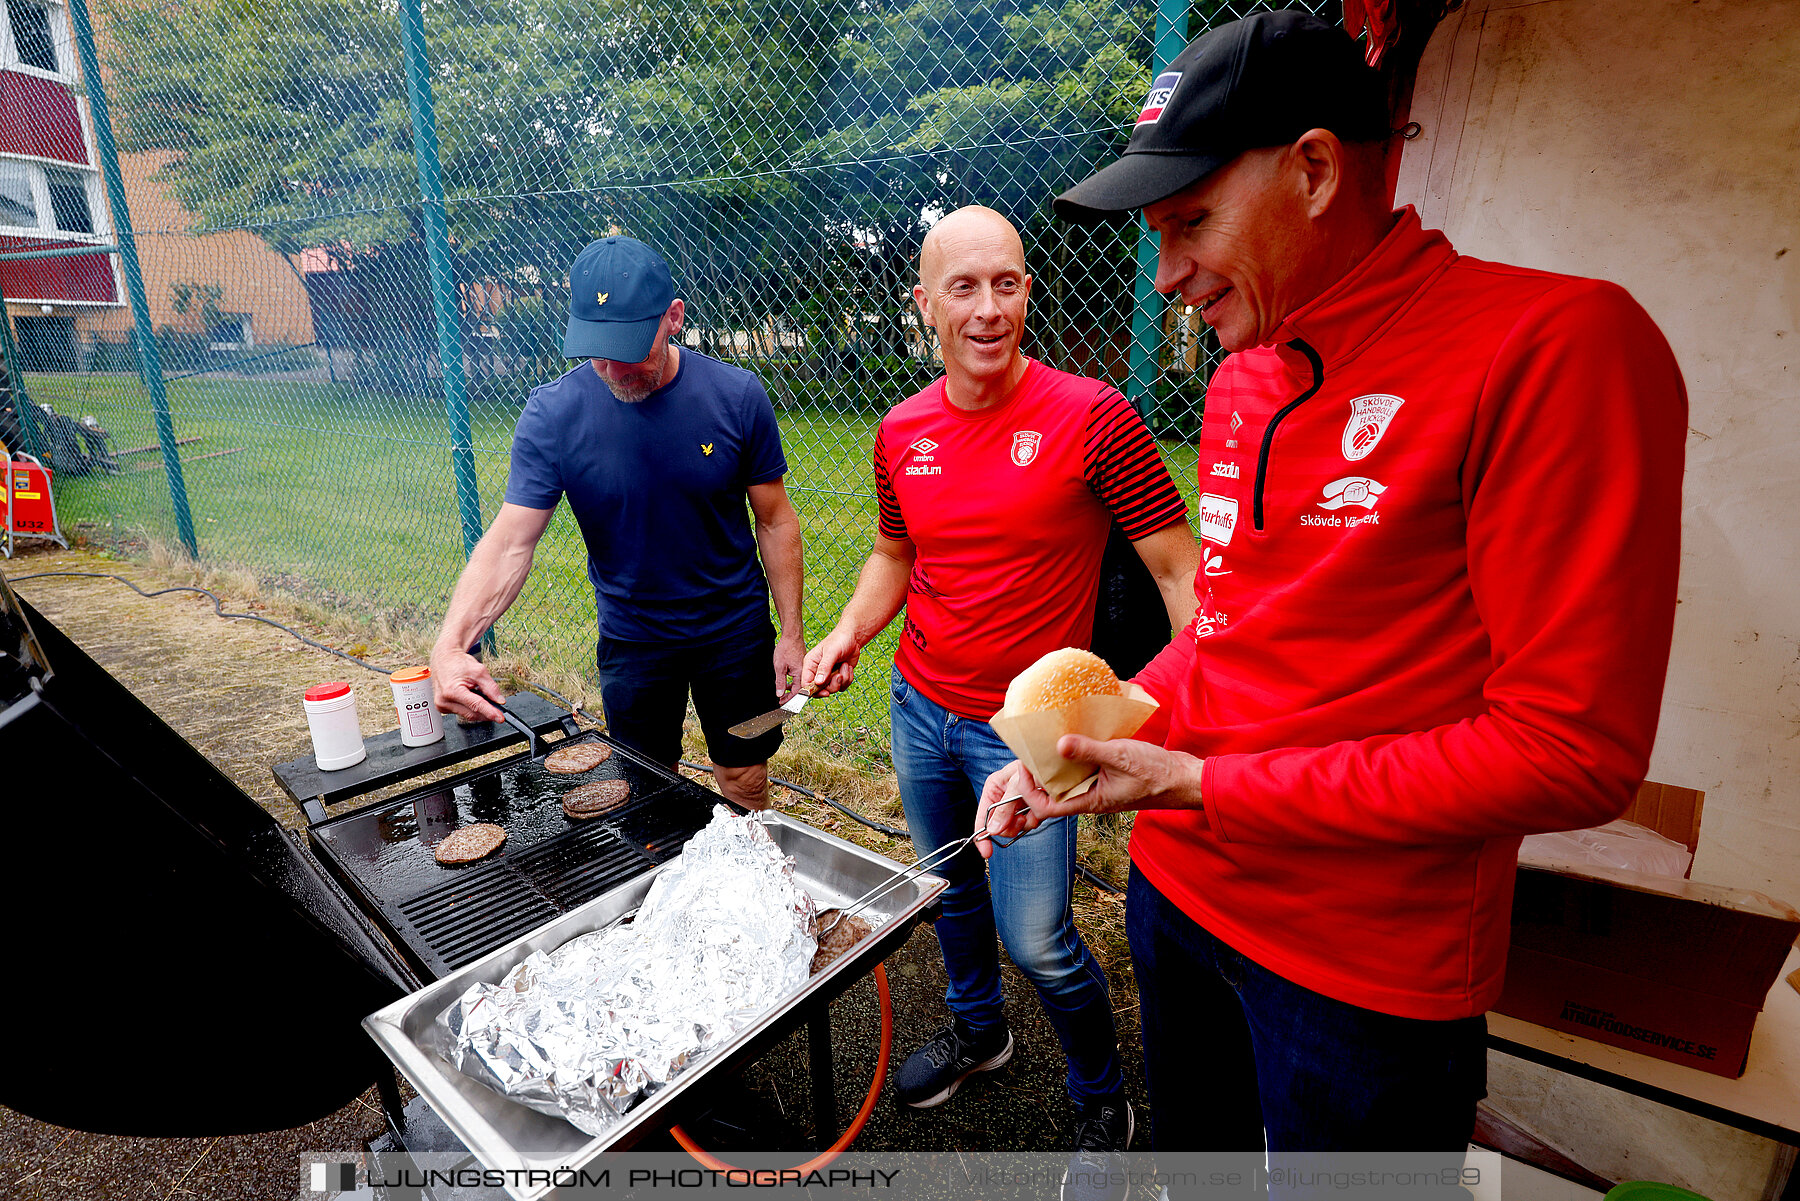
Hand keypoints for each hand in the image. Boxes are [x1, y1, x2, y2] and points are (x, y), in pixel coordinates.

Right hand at [430, 644, 506, 722]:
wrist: (444, 659)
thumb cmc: (458, 663)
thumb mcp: (479, 671)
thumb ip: (491, 687)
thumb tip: (499, 700)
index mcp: (452, 691)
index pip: (476, 705)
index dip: (490, 712)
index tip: (500, 718)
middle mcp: (444, 700)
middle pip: (472, 713)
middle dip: (487, 713)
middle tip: (498, 709)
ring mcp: (442, 705)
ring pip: (467, 715)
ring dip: (478, 711)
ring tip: (480, 696)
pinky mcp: (442, 707)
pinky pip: (461, 712)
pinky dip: (470, 708)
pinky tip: (471, 698)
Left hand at [773, 632, 807, 702]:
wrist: (791, 636)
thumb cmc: (786, 649)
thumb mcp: (779, 667)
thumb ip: (780, 682)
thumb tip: (780, 694)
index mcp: (801, 674)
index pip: (797, 693)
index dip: (789, 700)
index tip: (782, 703)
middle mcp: (805, 673)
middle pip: (800, 690)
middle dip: (790, 697)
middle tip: (782, 701)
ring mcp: (805, 669)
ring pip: (800, 684)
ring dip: (791, 690)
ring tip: (783, 694)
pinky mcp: (802, 666)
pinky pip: (799, 678)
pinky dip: (793, 683)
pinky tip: (787, 684)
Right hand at [801, 628, 859, 696]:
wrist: (853, 638)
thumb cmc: (839, 640)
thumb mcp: (831, 653)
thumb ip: (824, 667)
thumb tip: (818, 682)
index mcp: (810, 664)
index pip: (806, 684)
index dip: (814, 691)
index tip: (825, 692)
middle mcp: (817, 672)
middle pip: (820, 690)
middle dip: (833, 685)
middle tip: (839, 676)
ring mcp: (828, 675)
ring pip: (833, 689)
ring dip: (842, 680)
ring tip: (845, 666)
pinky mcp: (837, 677)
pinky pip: (842, 686)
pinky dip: (848, 678)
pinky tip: (848, 667)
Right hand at [975, 760, 1032, 858]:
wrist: (1063, 767)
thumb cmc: (1037, 766)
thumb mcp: (1017, 784)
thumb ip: (1004, 807)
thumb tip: (993, 830)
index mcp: (996, 785)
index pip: (983, 814)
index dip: (982, 834)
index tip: (987, 852)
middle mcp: (1005, 795)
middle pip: (998, 824)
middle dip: (1009, 827)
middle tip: (1020, 821)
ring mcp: (1018, 803)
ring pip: (1014, 826)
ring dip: (1024, 823)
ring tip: (1032, 813)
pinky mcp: (1032, 808)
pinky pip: (1028, 823)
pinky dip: (1034, 821)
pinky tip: (1039, 813)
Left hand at [994, 735, 1204, 842]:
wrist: (1184, 778)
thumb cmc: (1156, 774)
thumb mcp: (1120, 757)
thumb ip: (1089, 751)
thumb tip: (1059, 745)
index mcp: (1090, 801)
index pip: (1047, 807)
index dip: (1029, 791)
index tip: (1025, 767)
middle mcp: (1090, 798)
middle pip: (1052, 794)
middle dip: (1036, 776)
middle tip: (1030, 750)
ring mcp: (1099, 788)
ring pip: (1066, 781)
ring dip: (1054, 765)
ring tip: (1045, 742)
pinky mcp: (1106, 777)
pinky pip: (1082, 771)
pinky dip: (1073, 757)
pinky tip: (1072, 739)